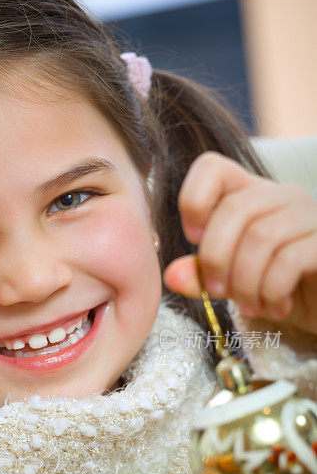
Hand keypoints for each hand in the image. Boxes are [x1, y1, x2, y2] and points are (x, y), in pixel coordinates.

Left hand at [163, 152, 316, 335]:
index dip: (194, 200)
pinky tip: (276, 306)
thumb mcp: (232, 283)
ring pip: (261, 236)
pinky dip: (272, 291)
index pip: (212, 167)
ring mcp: (310, 215)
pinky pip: (290, 259)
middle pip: (234, 208)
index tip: (193, 238)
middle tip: (216, 291)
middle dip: (215, 258)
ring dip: (245, 282)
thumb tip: (171, 276)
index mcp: (250, 195)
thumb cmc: (276, 290)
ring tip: (250, 306)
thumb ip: (201, 275)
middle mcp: (281, 196)